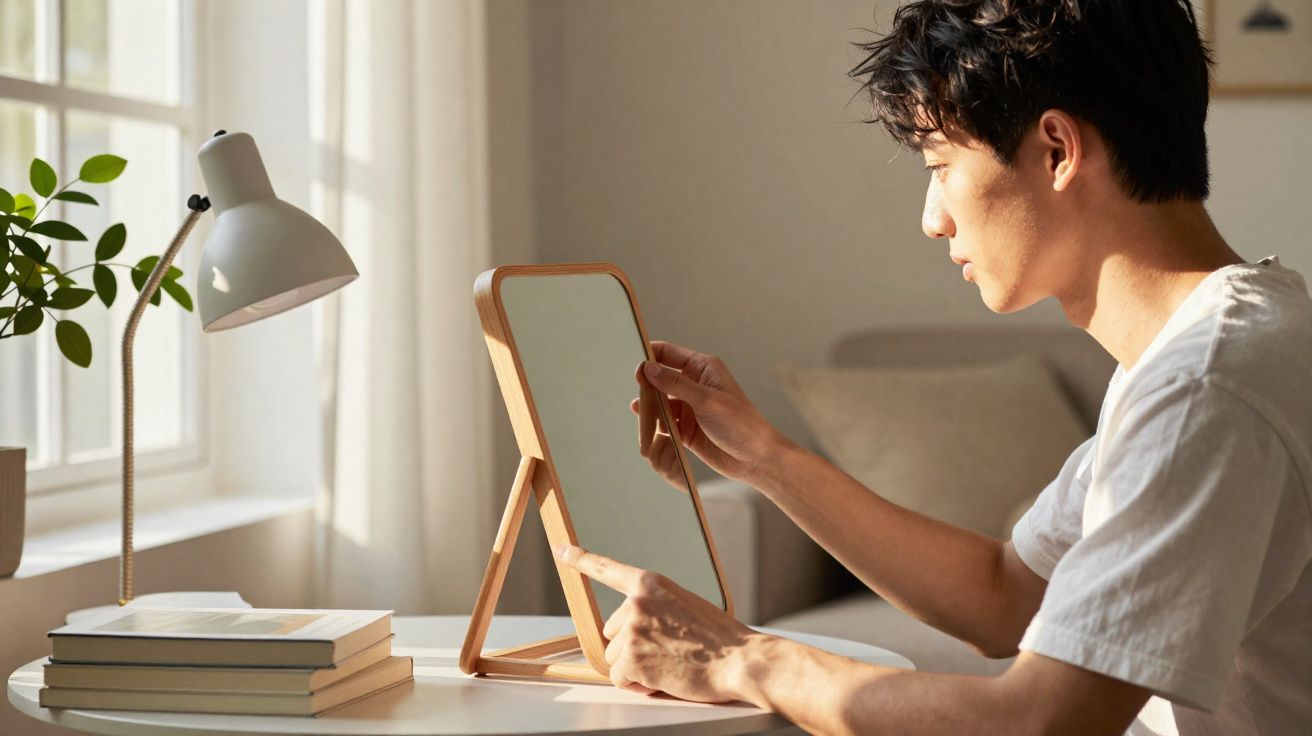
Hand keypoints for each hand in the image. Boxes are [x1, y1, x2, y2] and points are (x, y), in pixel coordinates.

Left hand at [554, 542, 768, 702]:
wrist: (740, 660)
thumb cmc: (720, 637)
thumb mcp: (685, 604)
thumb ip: (655, 608)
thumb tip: (635, 627)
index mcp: (650, 584)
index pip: (608, 568)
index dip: (581, 559)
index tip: (562, 551)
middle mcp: (635, 603)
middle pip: (611, 631)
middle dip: (631, 646)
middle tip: (666, 651)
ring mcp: (631, 631)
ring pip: (615, 658)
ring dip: (635, 668)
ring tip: (669, 665)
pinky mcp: (631, 659)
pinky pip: (620, 680)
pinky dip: (638, 685)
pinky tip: (663, 679)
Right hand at [633, 340, 790, 486]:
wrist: (755, 459)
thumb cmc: (740, 424)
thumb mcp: (706, 400)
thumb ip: (675, 384)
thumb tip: (649, 368)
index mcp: (704, 369)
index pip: (670, 354)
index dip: (651, 355)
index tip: (635, 362)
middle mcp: (695, 385)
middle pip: (661, 377)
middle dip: (647, 382)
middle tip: (636, 390)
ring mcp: (690, 407)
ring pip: (661, 401)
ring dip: (649, 405)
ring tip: (638, 409)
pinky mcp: (686, 428)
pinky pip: (664, 422)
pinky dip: (655, 423)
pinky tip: (646, 425)